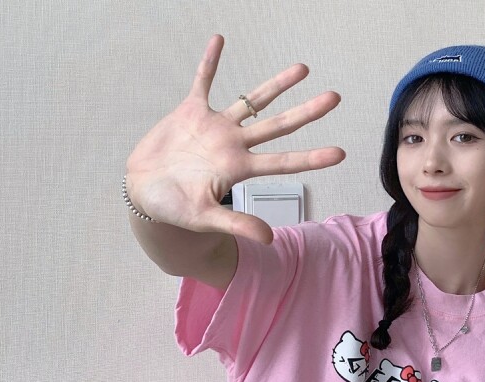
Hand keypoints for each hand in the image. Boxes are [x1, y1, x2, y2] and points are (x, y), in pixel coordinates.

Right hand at [124, 34, 344, 242]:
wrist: (144, 193)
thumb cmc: (173, 209)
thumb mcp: (205, 218)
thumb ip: (237, 223)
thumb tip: (268, 238)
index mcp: (239, 168)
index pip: (284, 162)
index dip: (312, 158)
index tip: (340, 154)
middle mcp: (234, 145)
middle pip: (278, 125)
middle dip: (306, 112)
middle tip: (335, 98)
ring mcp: (215, 127)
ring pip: (252, 101)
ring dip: (276, 85)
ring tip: (303, 69)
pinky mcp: (191, 112)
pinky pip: (203, 82)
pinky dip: (210, 62)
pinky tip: (219, 40)